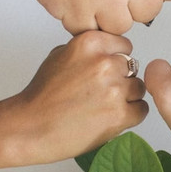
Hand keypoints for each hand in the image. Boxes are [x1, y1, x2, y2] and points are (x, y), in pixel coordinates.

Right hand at [7, 31, 147, 165]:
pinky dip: (130, 116)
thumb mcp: (60, 54)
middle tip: (102, 93)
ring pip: (139, 89)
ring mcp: (114, 89)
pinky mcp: (119, 114)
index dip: (117, 60)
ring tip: (104, 107)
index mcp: (91, 43)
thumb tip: (110, 51)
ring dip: (128, 98)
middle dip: (122, 80)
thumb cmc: (41, 95)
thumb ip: (89, 49)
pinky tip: (111, 118)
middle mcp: (105, 63)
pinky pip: (141, 110)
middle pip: (133, 68)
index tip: (107, 72)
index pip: (125, 46)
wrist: (29, 128)